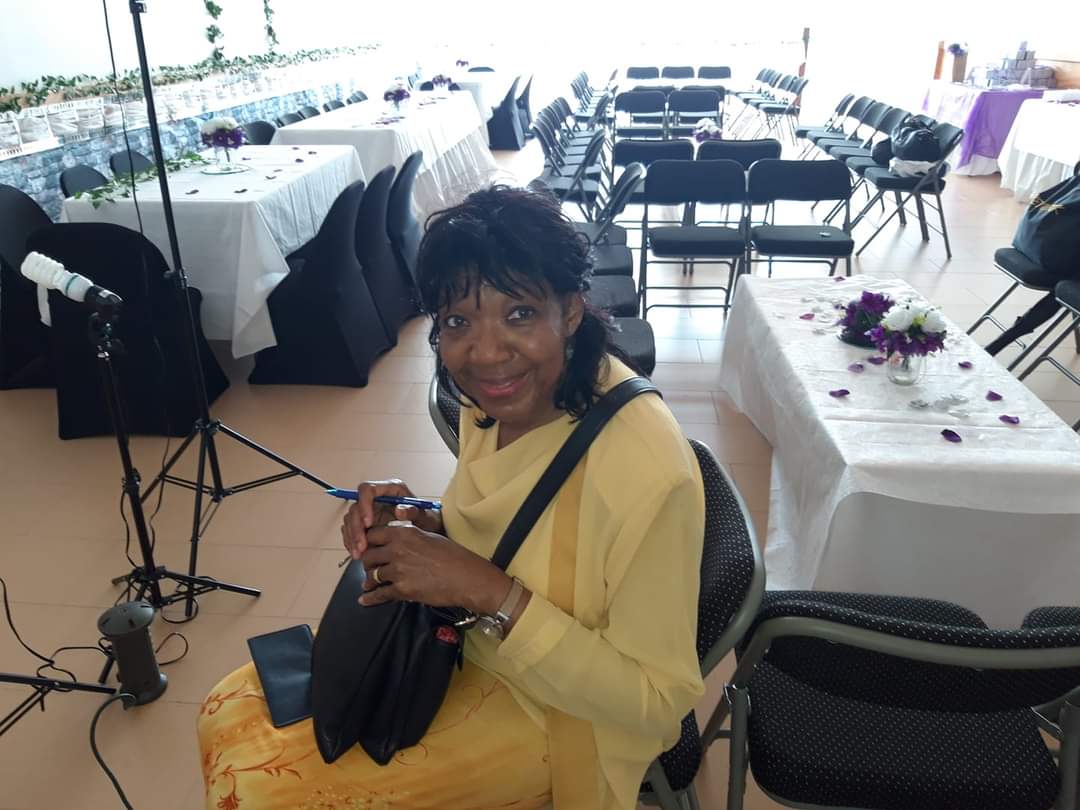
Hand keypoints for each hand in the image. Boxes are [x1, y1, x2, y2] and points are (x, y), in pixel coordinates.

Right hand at [341, 479, 443, 559]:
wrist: (429, 531)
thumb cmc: (428, 520)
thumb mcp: (426, 517)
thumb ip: (414, 512)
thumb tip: (400, 510)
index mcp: (391, 489)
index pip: (368, 490)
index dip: (365, 505)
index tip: (368, 524)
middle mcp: (378, 497)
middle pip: (356, 507)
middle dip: (356, 527)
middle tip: (362, 546)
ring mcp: (370, 509)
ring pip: (351, 519)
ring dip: (352, 537)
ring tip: (359, 554)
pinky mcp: (365, 522)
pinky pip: (351, 529)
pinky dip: (351, 541)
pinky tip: (357, 553)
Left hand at [359, 522, 510, 614]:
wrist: (466, 578)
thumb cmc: (453, 556)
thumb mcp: (430, 537)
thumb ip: (409, 537)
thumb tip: (396, 541)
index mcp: (404, 533)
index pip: (373, 535)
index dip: (368, 542)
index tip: (368, 548)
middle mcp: (397, 549)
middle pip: (368, 556)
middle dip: (367, 563)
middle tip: (369, 567)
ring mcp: (398, 570)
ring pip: (372, 575)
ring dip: (370, 580)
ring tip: (369, 584)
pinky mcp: (402, 589)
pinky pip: (379, 594)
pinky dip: (370, 598)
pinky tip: (365, 600)